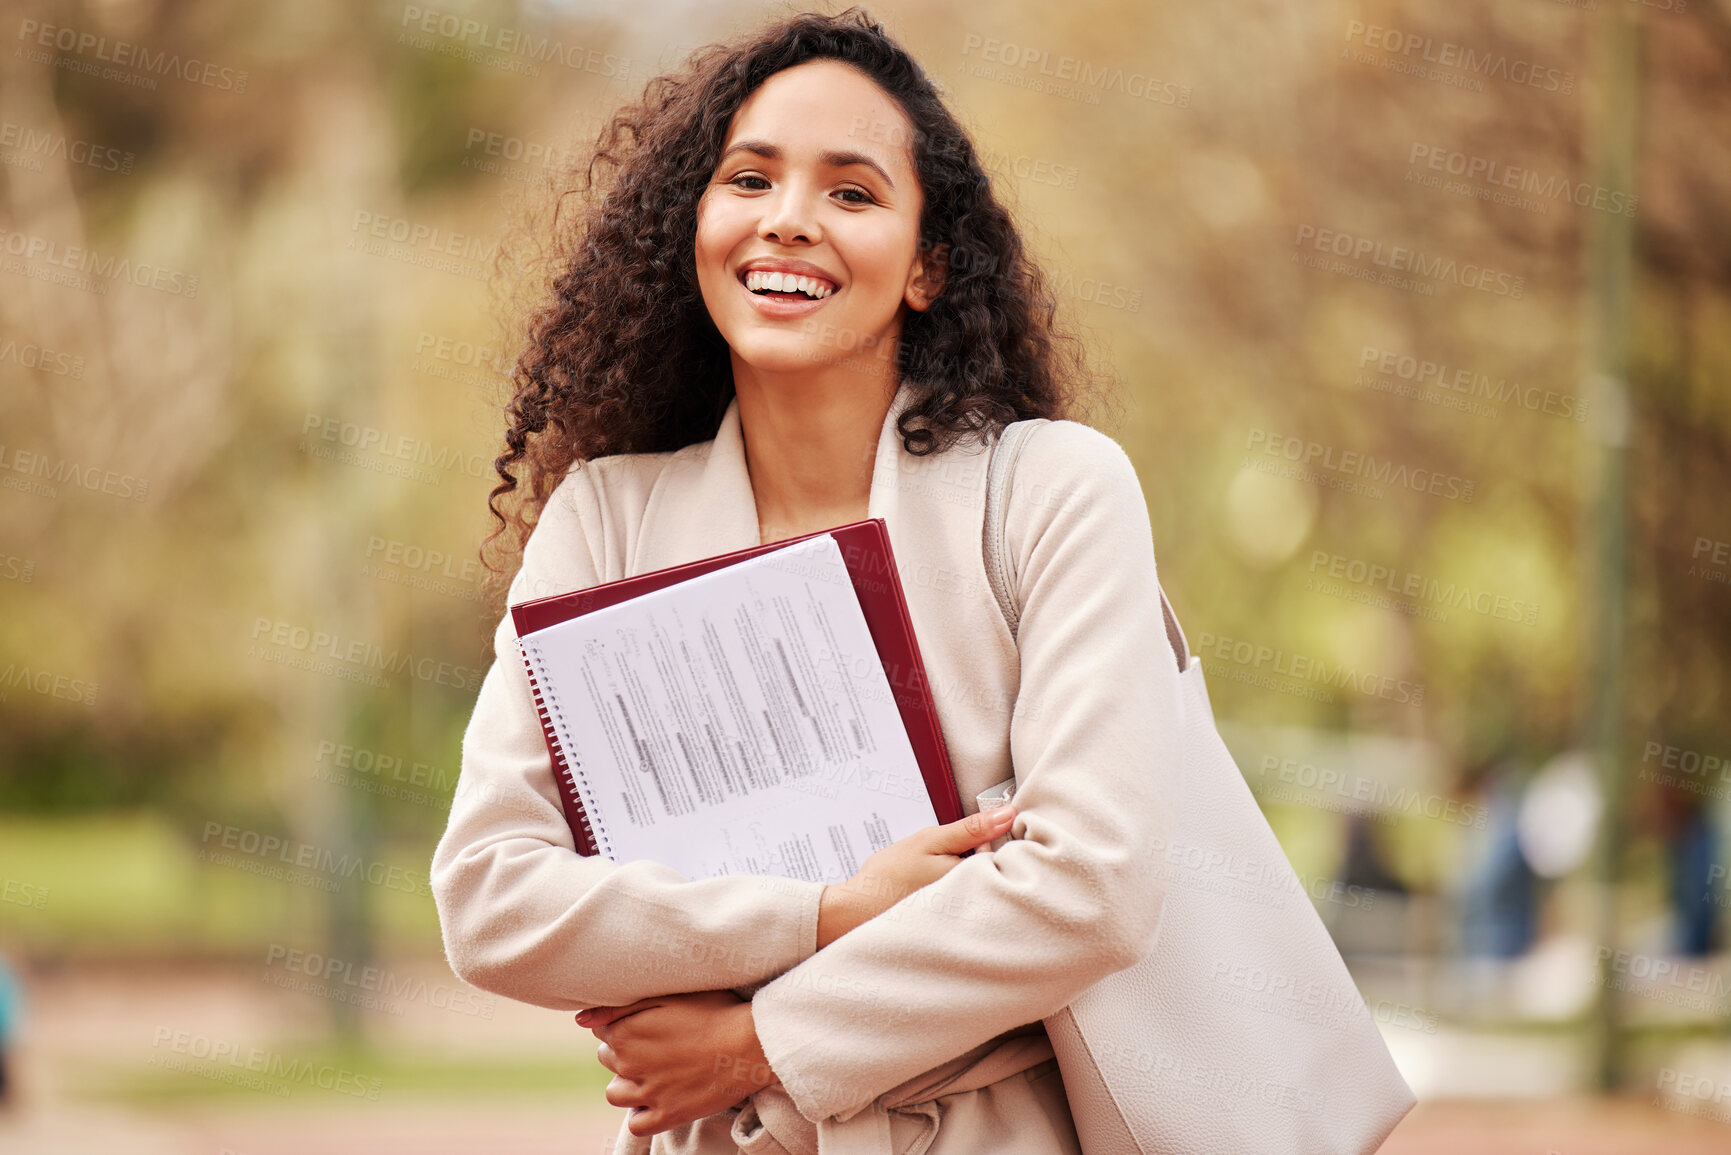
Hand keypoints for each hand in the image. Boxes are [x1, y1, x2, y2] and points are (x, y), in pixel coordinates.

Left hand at [576, 990, 778, 1136]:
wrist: (752, 1043)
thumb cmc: (714, 1011)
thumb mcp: (668, 995)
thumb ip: (619, 1007)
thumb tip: (580, 1020)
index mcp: (626, 1033)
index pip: (602, 1032)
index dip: (625, 1026)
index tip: (649, 1024)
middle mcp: (630, 1066)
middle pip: (608, 1060)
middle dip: (625, 1052)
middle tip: (659, 1044)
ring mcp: (648, 1094)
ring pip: (615, 1095)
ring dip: (629, 1084)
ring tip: (656, 1071)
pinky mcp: (668, 1115)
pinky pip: (637, 1124)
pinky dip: (642, 1113)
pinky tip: (659, 1098)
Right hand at [818, 804, 1015, 946]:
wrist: (858, 909)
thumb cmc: (891, 876)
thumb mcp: (930, 841)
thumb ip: (971, 828)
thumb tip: (1008, 814)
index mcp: (977, 881)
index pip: (1005, 855)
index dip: (988, 838)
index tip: (964, 838)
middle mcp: (978, 904)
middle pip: (996, 872)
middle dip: (978, 858)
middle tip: (943, 858)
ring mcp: (967, 917)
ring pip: (981, 885)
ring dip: (966, 873)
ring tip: (934, 874)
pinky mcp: (955, 924)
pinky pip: (967, 900)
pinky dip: (957, 890)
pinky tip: (933, 889)